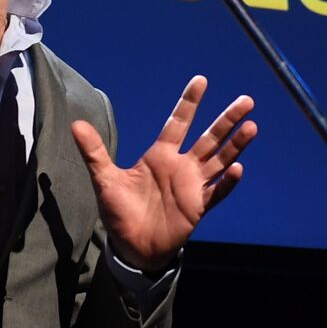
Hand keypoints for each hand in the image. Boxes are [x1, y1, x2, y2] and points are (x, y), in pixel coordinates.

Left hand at [71, 76, 256, 270]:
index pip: (179, 122)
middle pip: (209, 137)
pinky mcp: (198, 208)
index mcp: (160, 155)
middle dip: (227, 119)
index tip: (201, 81)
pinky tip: (238, 168)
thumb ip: (94, 152)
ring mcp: (192, 186)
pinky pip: (217, 192)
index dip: (190, 102)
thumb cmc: (119, 212)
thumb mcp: (104, 179)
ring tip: (251, 126)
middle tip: (246, 100)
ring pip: (219, 160)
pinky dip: (228, 182)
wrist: (131, 247)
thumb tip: (75, 124)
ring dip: (235, 145)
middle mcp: (181, 166)